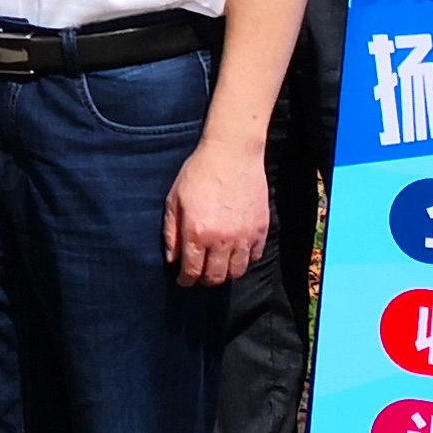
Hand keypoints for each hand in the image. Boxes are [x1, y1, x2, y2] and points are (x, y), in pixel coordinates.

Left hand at [164, 137, 271, 287]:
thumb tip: (172, 258)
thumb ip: (171, 232)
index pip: (192, 271)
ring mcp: (244, 236)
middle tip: (200, 274)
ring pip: (237, 271)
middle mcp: (222, 239)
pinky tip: (236, 251)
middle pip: (216, 277)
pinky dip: (245, 259)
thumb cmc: (199, 172)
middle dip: (205, 280)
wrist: (232, 153)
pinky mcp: (261, 229)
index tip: (183, 280)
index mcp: (197, 232)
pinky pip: (254, 256)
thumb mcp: (175, 199)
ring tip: (219, 264)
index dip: (186, 280)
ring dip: (226, 272)